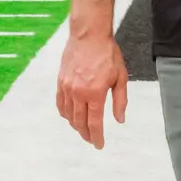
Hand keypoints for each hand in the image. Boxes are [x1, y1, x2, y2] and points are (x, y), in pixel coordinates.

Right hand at [57, 28, 127, 148]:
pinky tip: (70, 116)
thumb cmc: (107, 54)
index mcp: (95, 93)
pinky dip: (65, 113)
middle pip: (79, 122)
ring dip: (75, 125)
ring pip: (68, 115)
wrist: (89, 35)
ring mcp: (67, 87)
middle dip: (86, 134)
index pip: (94, 123)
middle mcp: (78, 93)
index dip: (97, 137)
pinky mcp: (60, 81)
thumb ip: (120, 101)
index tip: (99, 145)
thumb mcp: (120, 77)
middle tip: (91, 140)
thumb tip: (119, 119)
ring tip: (82, 130)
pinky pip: (60, 103)